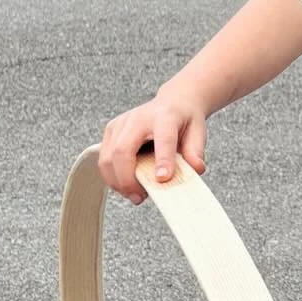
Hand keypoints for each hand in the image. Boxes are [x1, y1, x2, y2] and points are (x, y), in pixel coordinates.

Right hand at [97, 80, 208, 204]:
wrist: (173, 103)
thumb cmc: (184, 120)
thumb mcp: (198, 132)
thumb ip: (196, 151)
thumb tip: (195, 169)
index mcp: (165, 117)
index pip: (163, 139)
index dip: (162, 160)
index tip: (163, 179)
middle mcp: (137, 118)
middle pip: (122, 150)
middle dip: (127, 179)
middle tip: (139, 197)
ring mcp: (120, 124)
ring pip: (107, 157)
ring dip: (117, 182)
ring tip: (133, 194)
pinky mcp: (110, 131)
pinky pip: (104, 159)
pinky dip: (112, 176)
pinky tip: (126, 184)